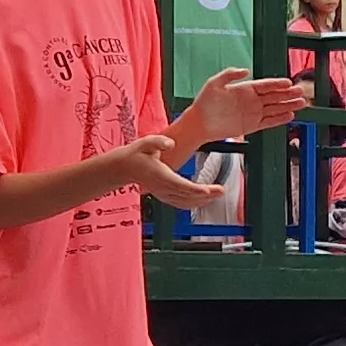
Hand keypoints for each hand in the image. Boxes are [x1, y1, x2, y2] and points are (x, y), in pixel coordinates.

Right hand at [113, 136, 229, 208]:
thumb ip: (158, 142)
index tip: (208, 190)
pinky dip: (194, 203)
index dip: (195, 189)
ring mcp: (163, 194)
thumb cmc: (136, 154)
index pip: (180, 185)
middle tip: (221, 191)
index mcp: (160, 175)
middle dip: (206, 195)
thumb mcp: (145, 142)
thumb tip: (171, 144)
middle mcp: (162, 188)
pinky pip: (181, 204)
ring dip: (202, 200)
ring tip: (217, 194)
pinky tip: (204, 200)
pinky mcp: (164, 196)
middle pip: (187, 195)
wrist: (124, 167)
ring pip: (185, 202)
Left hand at [177, 67, 310, 141]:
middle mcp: (252, 100)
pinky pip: (269, 122)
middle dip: (288, 94)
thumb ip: (229, 74)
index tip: (288, 83)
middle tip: (301, 92)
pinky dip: (279, 119)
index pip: (265, 85)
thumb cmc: (205, 103)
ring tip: (301, 103)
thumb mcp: (214, 83)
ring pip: (275, 108)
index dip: (277, 84)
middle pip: (274, 96)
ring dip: (288, 106)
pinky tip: (289, 116)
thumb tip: (244, 70)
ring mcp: (253, 113)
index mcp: (245, 89)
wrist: (200, 123)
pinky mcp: (251, 126)